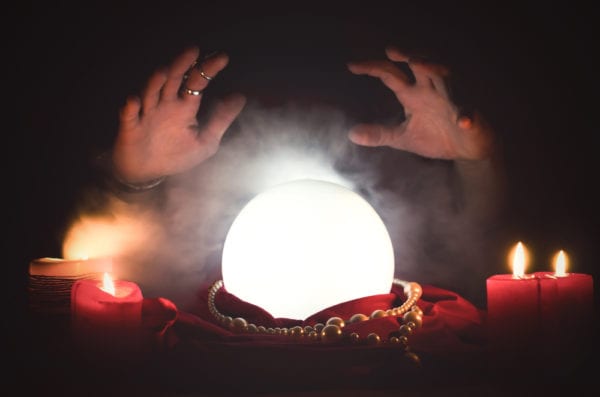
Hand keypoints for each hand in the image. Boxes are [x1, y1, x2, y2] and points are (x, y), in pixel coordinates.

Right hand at [112, 46, 245, 182]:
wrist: (149, 173)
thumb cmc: (178, 155)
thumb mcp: (206, 141)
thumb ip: (221, 120)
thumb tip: (241, 97)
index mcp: (184, 107)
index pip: (197, 82)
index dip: (208, 69)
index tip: (223, 58)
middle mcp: (165, 105)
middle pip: (172, 80)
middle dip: (182, 65)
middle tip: (193, 50)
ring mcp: (147, 114)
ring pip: (150, 93)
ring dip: (156, 82)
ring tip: (165, 72)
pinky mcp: (130, 128)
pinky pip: (128, 115)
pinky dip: (130, 108)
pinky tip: (134, 102)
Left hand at [346, 46, 493, 160]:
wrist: (465, 150)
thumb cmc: (436, 138)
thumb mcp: (402, 137)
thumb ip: (380, 134)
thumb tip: (352, 134)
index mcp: (413, 94)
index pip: (390, 75)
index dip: (373, 68)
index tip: (351, 66)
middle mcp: (431, 91)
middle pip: (420, 66)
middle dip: (407, 56)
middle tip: (391, 51)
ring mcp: (451, 102)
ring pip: (445, 79)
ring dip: (434, 70)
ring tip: (421, 64)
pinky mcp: (470, 117)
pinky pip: (468, 113)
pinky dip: (466, 115)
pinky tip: (463, 120)